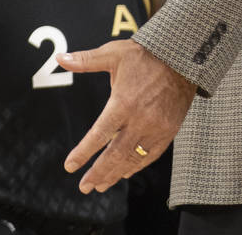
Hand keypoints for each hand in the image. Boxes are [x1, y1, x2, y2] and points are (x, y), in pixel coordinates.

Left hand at [57, 39, 195, 192]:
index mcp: (123, 102)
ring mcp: (156, 128)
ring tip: (100, 185)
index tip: (70, 166)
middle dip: (98, 173)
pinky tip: (124, 173)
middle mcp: (140, 120)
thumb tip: (59, 58)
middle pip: (115, 154)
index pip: (99, 134)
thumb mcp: (113, 54)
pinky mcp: (168, 132)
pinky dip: (136, 167)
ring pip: (133, 159)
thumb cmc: (144, 55)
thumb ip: (85, 60)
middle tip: (84, 187)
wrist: (182, 58)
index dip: (83, 152)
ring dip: (115, 174)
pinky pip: (150, 156)